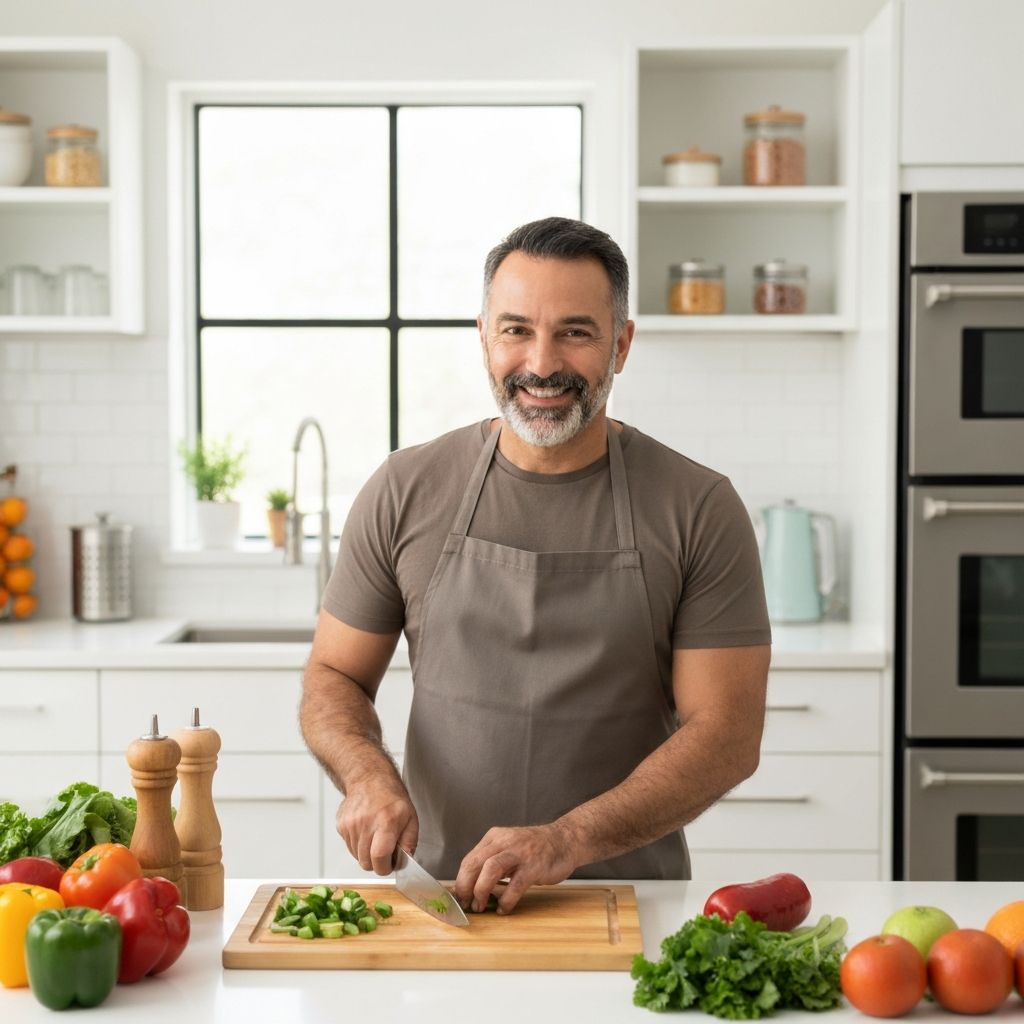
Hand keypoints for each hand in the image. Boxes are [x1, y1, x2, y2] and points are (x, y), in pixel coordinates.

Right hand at [336, 777, 417, 875]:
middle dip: (376, 863)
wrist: (369, 778)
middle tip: (384, 852)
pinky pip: (349, 846)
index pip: (379, 857)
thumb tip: (406, 860)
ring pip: (356, 856)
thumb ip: (410, 841)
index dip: (385, 867)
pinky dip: (358, 845)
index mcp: (386, 822)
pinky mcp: (341, 825)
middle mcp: (365, 823)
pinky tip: (365, 831)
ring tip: (375, 838)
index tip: (389, 866)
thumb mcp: (411, 817)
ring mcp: (351, 825)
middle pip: (366, 862)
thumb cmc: (391, 797)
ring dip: (366, 854)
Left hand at [453, 822, 578, 914]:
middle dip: (465, 888)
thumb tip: (469, 887)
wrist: (565, 840)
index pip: (469, 860)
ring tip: (480, 906)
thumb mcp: (508, 847)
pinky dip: (506, 901)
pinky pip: (514, 886)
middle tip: (465, 905)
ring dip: (481, 891)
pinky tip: (503, 909)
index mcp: (494, 837)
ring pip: (490, 870)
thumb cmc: (534, 849)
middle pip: (474, 864)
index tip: (457, 899)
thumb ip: (491, 862)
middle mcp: (504, 842)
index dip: (460, 882)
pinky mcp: (534, 866)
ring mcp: (520, 853)